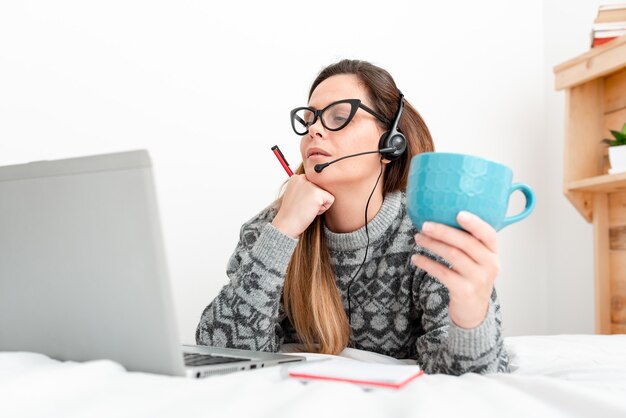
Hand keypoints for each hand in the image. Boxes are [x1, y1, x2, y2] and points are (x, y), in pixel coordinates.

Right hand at [271, 174, 334, 237]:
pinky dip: (323, 208)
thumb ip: (305, 188)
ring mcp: (310, 185)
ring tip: (306, 209)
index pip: (314, 183)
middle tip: (303, 206)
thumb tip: (320, 187)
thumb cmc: (292, 214)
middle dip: (315, 199)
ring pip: (326, 193)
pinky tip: (311, 211)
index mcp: (296, 178)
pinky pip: (330, 200)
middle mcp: (302, 178)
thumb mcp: (295, 195)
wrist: (287, 225)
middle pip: (321, 187)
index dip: (310, 196)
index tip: (300, 203)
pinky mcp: (317, 193)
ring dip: (319, 203)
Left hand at [411, 211, 499, 328]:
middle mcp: (490, 265)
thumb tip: (440, 215)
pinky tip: (416, 258)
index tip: (458, 213)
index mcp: (493, 253)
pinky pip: (443, 273)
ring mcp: (478, 279)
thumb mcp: (478, 259)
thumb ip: (468, 241)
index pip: (489, 234)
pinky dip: (427, 263)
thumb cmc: (471, 277)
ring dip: (432, 245)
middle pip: (466, 243)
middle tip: (425, 225)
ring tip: (418, 238)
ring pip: (453, 255)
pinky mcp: (464, 291)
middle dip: (443, 231)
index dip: (475, 223)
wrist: (473, 310)